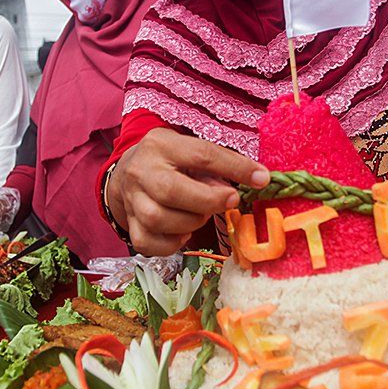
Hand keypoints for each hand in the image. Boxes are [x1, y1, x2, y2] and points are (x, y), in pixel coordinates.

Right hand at [107, 128, 268, 255]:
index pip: (201, 155)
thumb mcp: (189, 151)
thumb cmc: (169, 162)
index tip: (261, 179)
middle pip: (171, 190)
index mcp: (161, 145)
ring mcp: (132, 200)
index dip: (235, 168)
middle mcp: (141, 171)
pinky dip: (172, 243)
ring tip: (201, 215)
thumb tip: (248, 183)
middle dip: (208, 201)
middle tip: (230, 201)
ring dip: (190, 222)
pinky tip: (183, 232)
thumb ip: (215, 167)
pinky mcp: (129, 225)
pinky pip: (148, 243)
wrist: (126, 174)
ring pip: (158, 219)